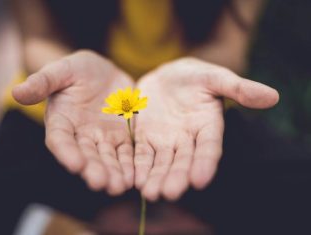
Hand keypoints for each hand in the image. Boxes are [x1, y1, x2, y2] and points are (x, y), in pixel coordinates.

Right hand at [13, 50, 134, 194]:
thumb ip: (43, 81)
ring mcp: (103, 137)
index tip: (75, 164)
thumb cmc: (77, 70)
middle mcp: (81, 135)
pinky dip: (130, 164)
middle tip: (101, 183)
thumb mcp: (61, 70)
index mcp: (62, 121)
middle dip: (93, 169)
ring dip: (114, 173)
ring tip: (120, 186)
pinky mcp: (122, 136)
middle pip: (86, 155)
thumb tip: (17, 91)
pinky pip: (127, 152)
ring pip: (108, 158)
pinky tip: (136, 176)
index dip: (67, 152)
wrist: (103, 72)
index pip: (60, 140)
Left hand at [134, 58, 278, 200]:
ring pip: (161, 162)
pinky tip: (134, 180)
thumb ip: (239, 88)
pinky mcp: (146, 138)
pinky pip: (141, 154)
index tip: (200, 180)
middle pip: (183, 161)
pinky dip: (139, 166)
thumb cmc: (195, 76)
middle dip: (177, 177)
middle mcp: (187, 139)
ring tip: (150, 193)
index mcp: (208, 126)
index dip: (205, 163)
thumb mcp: (215, 77)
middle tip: (169, 193)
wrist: (166, 76)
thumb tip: (273, 96)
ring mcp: (165, 140)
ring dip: (156, 178)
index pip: (209, 147)